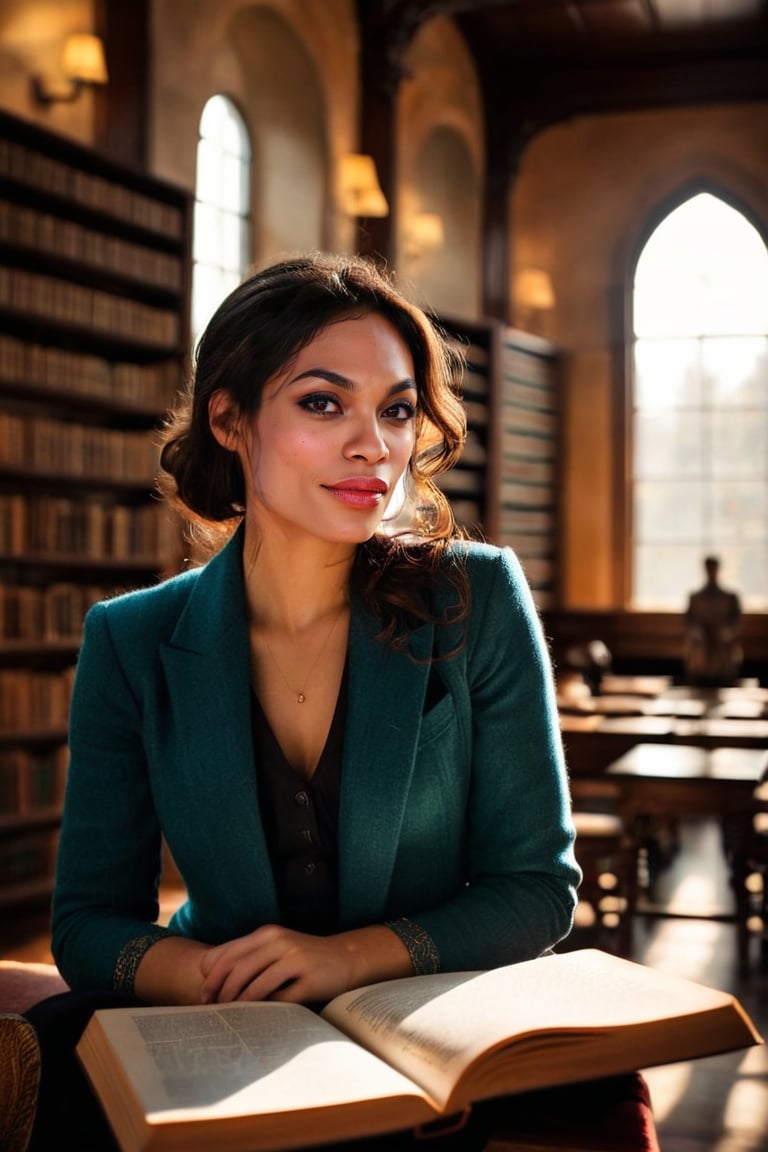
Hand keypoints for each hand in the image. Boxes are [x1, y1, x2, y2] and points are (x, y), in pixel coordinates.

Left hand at [199, 924, 360, 1004]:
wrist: (344, 958)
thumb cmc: (300, 957)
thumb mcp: (273, 948)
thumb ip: (245, 955)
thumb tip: (206, 971)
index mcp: (268, 934)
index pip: (229, 953)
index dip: (212, 975)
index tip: (203, 995)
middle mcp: (281, 943)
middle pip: (240, 968)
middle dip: (221, 991)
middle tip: (213, 1009)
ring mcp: (297, 960)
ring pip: (258, 984)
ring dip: (241, 1003)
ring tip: (232, 1016)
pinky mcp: (311, 979)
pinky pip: (282, 998)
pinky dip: (266, 1009)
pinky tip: (259, 1017)